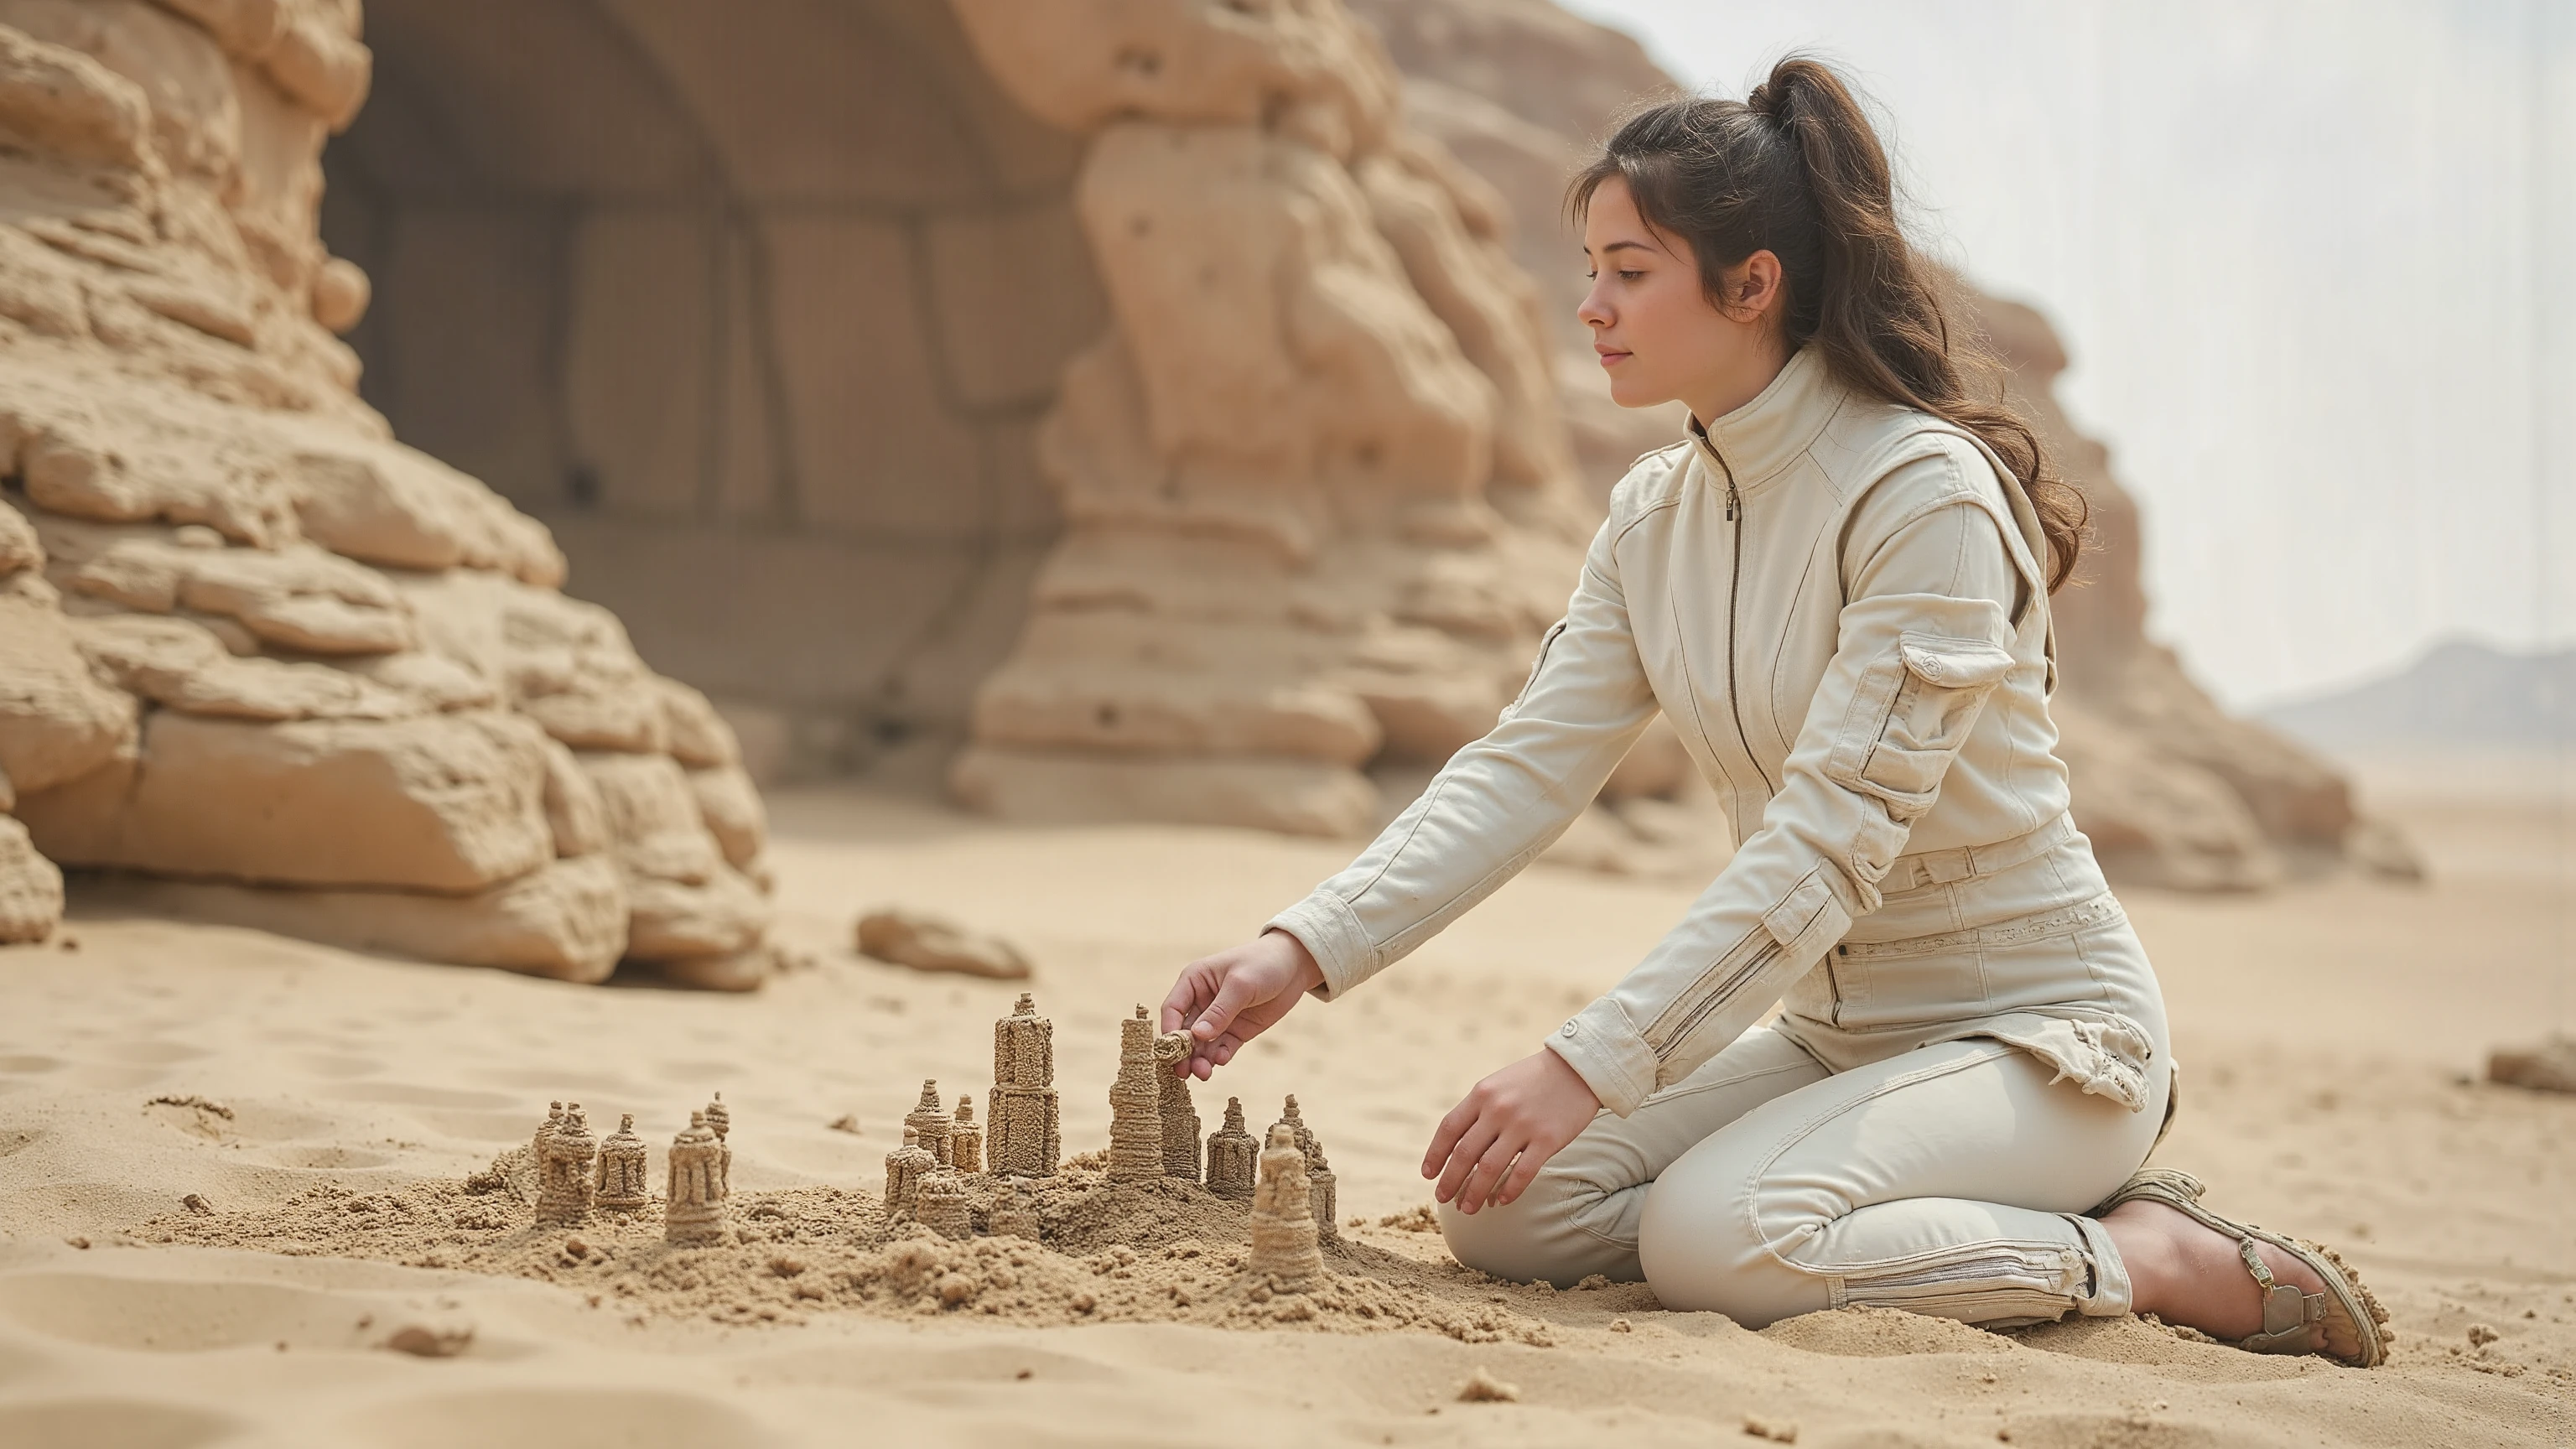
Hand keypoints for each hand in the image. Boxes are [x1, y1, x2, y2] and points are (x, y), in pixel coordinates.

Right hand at [1159, 930, 1324, 1079]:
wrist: (1295, 966)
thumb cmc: (1263, 964)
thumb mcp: (1240, 984)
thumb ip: (1219, 1011)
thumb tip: (1197, 1036)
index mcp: (1194, 981)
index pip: (1173, 1009)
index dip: (1170, 1030)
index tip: (1173, 1050)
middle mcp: (1201, 1001)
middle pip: (1184, 1031)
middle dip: (1184, 1052)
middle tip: (1184, 1072)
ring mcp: (1218, 1019)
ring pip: (1202, 1045)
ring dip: (1200, 1059)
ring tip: (1204, 1073)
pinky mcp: (1236, 1031)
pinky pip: (1222, 1048)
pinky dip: (1220, 1056)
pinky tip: (1222, 1060)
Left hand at [1423, 1049, 1602, 1214]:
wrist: (1577, 1069)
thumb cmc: (1532, 1080)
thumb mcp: (1498, 1085)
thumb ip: (1478, 1110)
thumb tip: (1458, 1148)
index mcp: (1482, 1094)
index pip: (1449, 1129)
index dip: (1435, 1155)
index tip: (1428, 1175)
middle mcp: (1498, 1109)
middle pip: (1465, 1153)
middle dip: (1451, 1180)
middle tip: (1443, 1199)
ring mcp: (1523, 1125)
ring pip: (1489, 1168)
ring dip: (1475, 1193)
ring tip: (1468, 1210)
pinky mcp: (1548, 1139)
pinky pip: (1523, 1172)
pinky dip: (1509, 1190)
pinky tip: (1502, 1201)